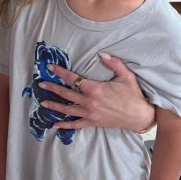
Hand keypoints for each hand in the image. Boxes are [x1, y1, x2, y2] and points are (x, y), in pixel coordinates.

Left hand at [40, 54, 154, 131]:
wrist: (139, 116)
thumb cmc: (133, 95)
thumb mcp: (126, 76)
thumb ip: (114, 63)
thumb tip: (102, 54)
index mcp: (95, 89)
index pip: (74, 79)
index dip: (61, 72)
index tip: (51, 68)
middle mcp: (90, 102)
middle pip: (67, 94)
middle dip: (53, 88)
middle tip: (41, 84)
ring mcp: (90, 114)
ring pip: (68, 110)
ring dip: (54, 106)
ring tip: (43, 102)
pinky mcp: (93, 122)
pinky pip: (76, 125)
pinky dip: (65, 125)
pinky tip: (55, 124)